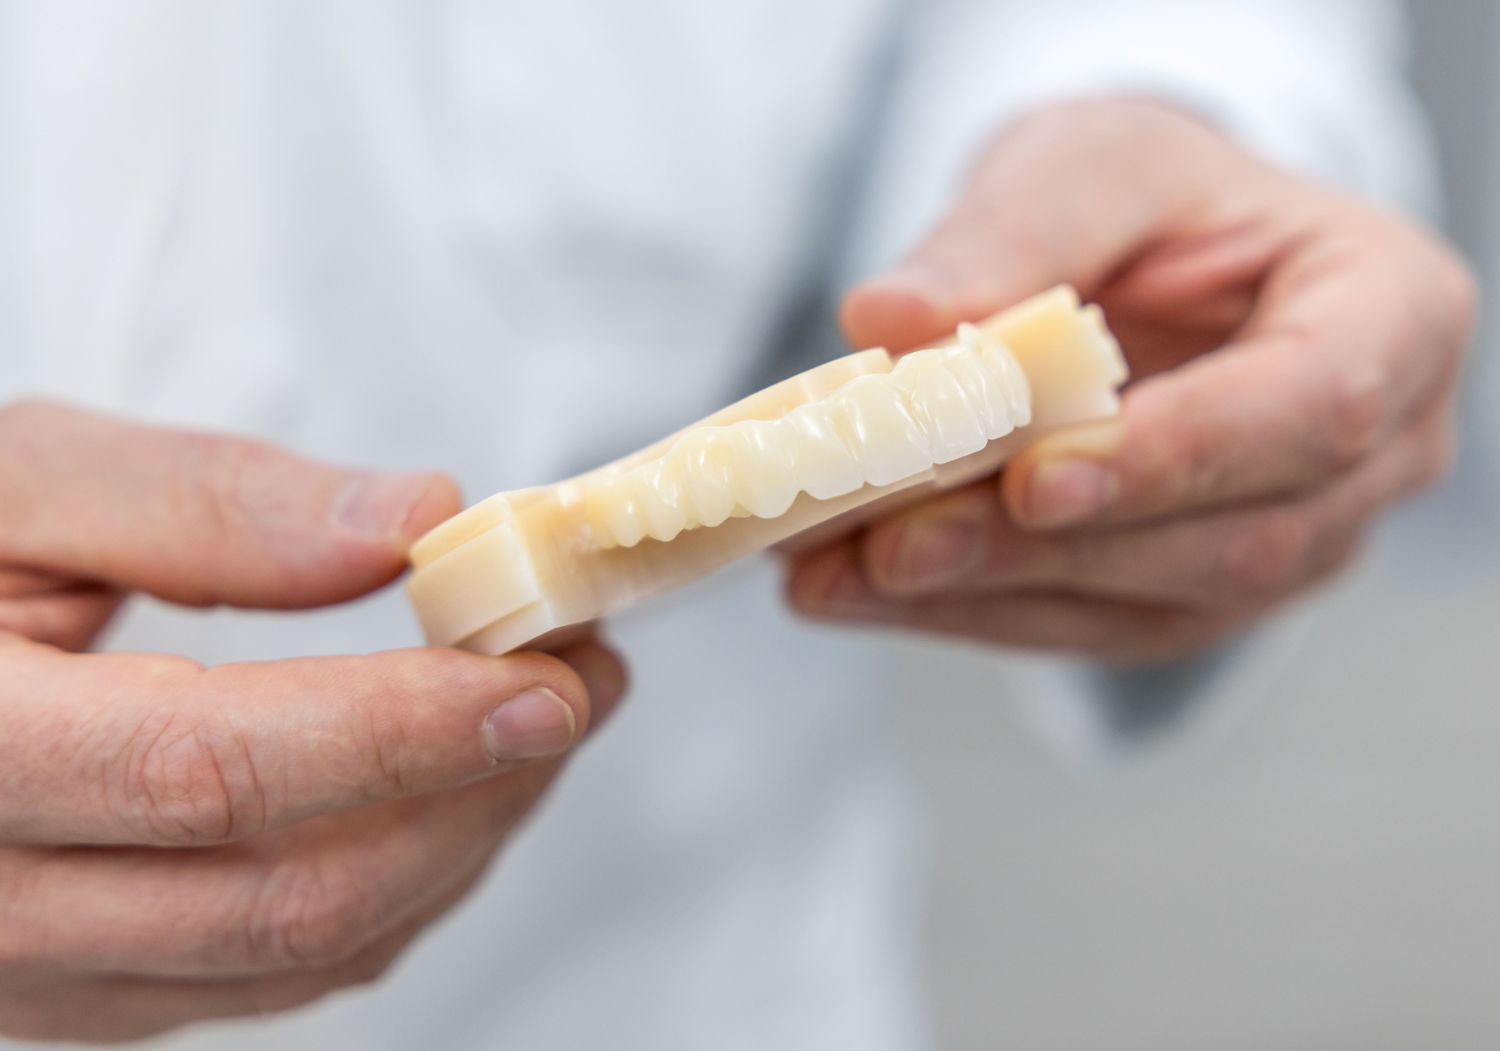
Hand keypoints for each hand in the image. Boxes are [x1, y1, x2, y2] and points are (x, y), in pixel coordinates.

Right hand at [0, 402, 625, 1041]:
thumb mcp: (18, 481)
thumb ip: (202, 501)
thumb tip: (414, 522)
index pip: (208, 771)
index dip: (400, 731)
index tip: (545, 676)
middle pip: (286, 898)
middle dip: (472, 791)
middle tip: (577, 679)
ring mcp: (32, 973)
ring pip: (300, 954)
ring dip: (457, 842)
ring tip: (537, 721)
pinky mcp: (82, 989)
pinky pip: (271, 974)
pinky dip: (394, 887)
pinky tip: (447, 792)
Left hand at [789, 98, 1474, 661]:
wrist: (1150, 256)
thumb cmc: (1150, 197)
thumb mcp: (1089, 164)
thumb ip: (1008, 235)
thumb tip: (889, 320)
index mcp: (1389, 316)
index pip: (1314, 408)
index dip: (1176, 456)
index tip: (1033, 479)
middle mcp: (1369, 454)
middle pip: (1229, 539)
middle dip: (1041, 550)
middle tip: (886, 544)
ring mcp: (1292, 542)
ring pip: (1147, 606)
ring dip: (980, 594)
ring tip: (834, 570)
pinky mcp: (1194, 593)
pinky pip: (1087, 626)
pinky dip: (964, 610)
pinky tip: (858, 585)